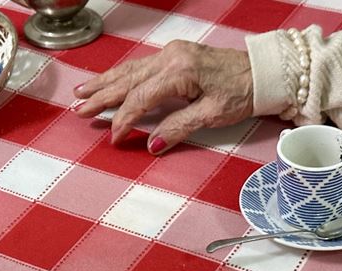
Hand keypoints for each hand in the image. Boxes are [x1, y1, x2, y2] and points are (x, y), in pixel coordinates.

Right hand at [74, 40, 252, 154]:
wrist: (263, 71)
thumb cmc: (242, 92)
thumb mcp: (212, 115)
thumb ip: (179, 128)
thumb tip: (153, 144)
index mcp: (179, 71)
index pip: (140, 98)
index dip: (124, 120)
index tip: (113, 137)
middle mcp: (171, 57)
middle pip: (128, 80)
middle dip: (101, 96)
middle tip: (79, 110)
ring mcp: (171, 53)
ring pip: (130, 70)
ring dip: (105, 82)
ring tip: (82, 93)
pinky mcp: (175, 55)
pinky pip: (140, 66)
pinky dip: (121, 76)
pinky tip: (108, 81)